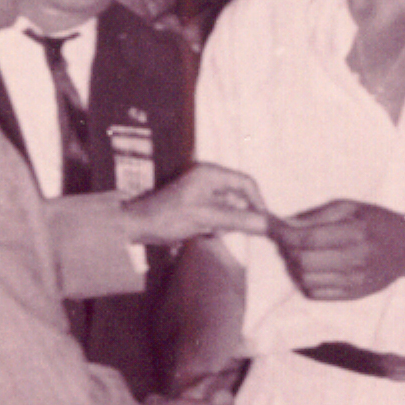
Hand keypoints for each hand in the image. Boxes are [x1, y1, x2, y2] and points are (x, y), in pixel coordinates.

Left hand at [123, 164, 271, 245]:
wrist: (137, 226)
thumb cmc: (167, 217)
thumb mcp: (206, 218)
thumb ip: (238, 219)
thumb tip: (267, 224)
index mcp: (211, 173)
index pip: (247, 183)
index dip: (258, 202)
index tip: (263, 223)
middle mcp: (208, 178)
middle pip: (239, 196)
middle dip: (237, 216)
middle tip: (225, 230)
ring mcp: (202, 191)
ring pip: (229, 208)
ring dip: (225, 223)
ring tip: (209, 231)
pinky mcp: (197, 204)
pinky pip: (218, 214)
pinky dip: (216, 225)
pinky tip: (202, 232)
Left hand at [272, 200, 404, 299]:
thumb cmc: (377, 221)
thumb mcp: (351, 207)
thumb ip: (317, 215)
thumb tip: (284, 225)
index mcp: (356, 232)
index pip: (308, 238)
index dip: (283, 234)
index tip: (272, 227)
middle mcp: (356, 259)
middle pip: (303, 261)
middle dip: (287, 250)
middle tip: (286, 239)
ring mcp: (355, 280)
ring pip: (305, 280)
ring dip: (294, 266)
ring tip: (299, 253)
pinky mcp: (353, 294)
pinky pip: (315, 293)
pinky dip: (305, 281)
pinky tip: (312, 268)